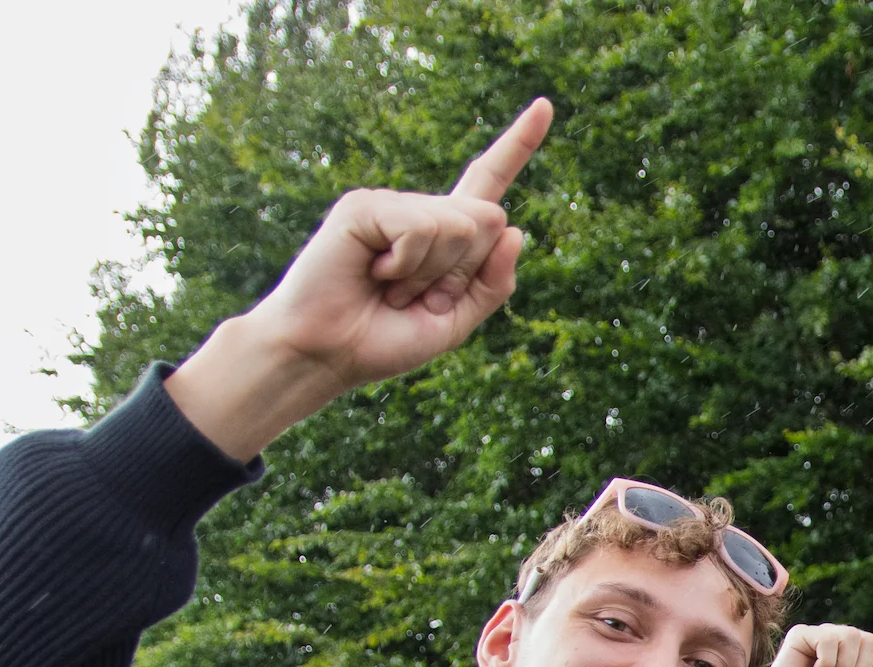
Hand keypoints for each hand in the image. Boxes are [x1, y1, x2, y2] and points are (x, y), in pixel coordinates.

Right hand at [166, 98, 553, 458]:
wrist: (327, 355)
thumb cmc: (382, 341)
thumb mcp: (455, 322)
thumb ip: (493, 284)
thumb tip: (516, 229)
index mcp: (445, 236)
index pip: (487, 182)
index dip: (518, 144)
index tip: (546, 106)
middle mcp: (420, 212)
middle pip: (489, 218)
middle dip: (464, 271)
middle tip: (415, 297)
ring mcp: (391, 204)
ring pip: (459, 225)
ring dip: (431, 274)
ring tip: (390, 288)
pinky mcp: (364, 206)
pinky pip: (420, 228)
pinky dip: (407, 264)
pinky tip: (375, 272)